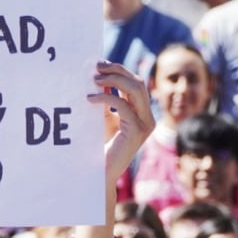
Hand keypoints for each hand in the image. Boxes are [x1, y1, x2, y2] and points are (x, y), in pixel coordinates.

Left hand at [90, 63, 153, 185]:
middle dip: (117, 71)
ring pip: (135, 90)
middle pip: (138, 82)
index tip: (100, 64)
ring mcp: (146, 124)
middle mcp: (148, 117)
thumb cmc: (100, 147)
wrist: (101, 173)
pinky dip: (105, 98)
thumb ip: (107, 100)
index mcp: (142, 113)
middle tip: (96, 67)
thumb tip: (97, 76)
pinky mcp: (137, 131)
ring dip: (113, 80)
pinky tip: (89, 99)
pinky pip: (122, 105)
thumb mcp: (104, 118)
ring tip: (94, 79)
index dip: (119, 71)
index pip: (135, 83)